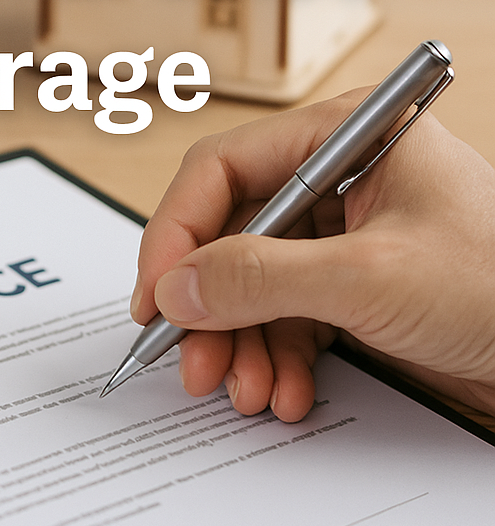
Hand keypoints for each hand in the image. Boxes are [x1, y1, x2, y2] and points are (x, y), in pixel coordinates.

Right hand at [131, 91, 494, 421]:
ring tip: (245, 389)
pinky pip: (283, 315)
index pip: (221, 169)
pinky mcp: (348, 284)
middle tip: (192, 358)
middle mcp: (334, 178)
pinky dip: (275, 356)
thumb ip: (260, 278)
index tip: (156, 295)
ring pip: (250, 283)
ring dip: (239, 342)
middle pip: (229, 233)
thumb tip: (174, 287)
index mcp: (342, 135)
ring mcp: (340, 234)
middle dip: (208, 305)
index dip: (175, 232)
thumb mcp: (370, 278)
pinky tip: (284, 390)